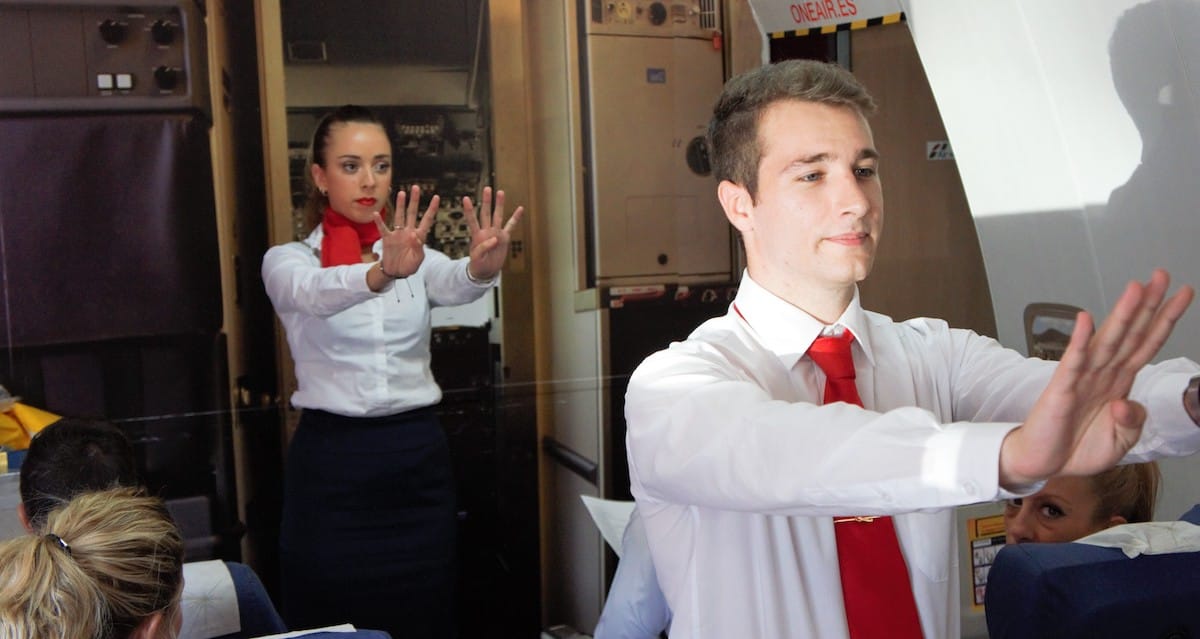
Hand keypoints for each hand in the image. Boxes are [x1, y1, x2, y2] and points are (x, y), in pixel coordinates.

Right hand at [374, 185, 437, 278]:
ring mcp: (397, 234)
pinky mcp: (387, 238)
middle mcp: (408, 232)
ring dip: (400, 205)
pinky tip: (376, 214)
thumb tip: (414, 235)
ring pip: (399, 216)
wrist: (395, 272)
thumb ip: (418, 248)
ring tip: (401, 193)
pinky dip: (379, 221)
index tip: (436, 197)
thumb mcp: (417, 260)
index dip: (431, 209)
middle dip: (414, 201)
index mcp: (418, 237)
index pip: (427, 220)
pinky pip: (383, 228)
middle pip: (412, 213)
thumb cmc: (409, 266)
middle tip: (416, 187)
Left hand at [465, 187, 524, 280]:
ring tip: (500, 192)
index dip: (469, 210)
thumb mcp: (476, 259)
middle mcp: (486, 231)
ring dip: (499, 204)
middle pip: (486, 213)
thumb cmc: (478, 265)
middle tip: (487, 188)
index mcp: (477, 236)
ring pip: (498, 215)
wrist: (486, 271)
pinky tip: (520, 209)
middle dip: (487, 201)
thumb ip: (482, 248)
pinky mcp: (504, 238)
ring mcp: (496, 233)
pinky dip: (515, 218)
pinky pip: (511, 226)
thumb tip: (494, 239)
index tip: (465, 198)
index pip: (472, 220)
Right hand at [999, 269, 1193, 486]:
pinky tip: (1085, 320)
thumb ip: (1132, 422)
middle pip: (1131, 334)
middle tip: (1161, 275)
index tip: (1182, 294)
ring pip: (1107, 341)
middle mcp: (1103, 374)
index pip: (1146, 344)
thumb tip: (1126, 403)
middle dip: (1148, 304)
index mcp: (1119, 383)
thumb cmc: (1077, 448)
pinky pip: (1073, 362)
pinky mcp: (1061, 389)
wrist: (1043, 463)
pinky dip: (1080, 340)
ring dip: (1122, 314)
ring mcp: (1082, 379)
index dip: (1164, 320)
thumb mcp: (1120, 442)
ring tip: (1136, 288)